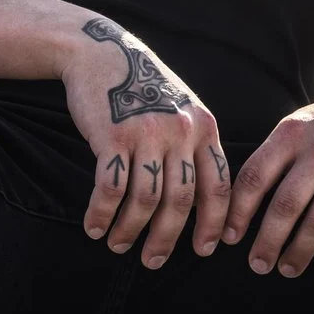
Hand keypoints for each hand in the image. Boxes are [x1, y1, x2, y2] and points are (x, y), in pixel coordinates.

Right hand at [63, 17, 231, 266]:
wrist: (102, 52)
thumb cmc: (143, 87)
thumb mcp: (183, 109)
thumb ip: (194, 146)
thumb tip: (200, 202)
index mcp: (204, 128)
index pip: (219, 186)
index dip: (214, 223)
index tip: (205, 250)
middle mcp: (181, 131)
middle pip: (181, 201)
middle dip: (167, 239)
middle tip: (153, 261)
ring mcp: (147, 133)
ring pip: (145, 200)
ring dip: (130, 229)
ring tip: (118, 245)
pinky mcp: (112, 135)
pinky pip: (109, 188)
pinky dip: (102, 213)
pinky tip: (94, 227)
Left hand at [228, 89, 313, 283]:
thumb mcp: (296, 127)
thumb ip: (271, 158)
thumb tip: (234, 204)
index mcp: (291, 134)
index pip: (255, 177)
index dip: (239, 211)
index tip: (229, 237)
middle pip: (286, 205)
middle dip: (268, 241)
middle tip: (257, 265)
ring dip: (299, 253)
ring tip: (287, 270)